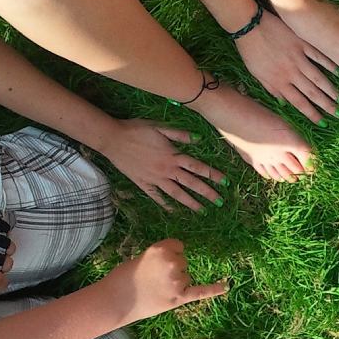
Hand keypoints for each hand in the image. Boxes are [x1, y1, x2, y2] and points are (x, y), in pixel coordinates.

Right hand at [97, 119, 225, 211]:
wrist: (113, 139)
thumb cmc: (137, 130)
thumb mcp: (160, 128)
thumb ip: (180, 135)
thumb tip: (199, 139)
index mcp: (173, 156)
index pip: (198, 167)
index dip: (213, 175)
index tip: (225, 182)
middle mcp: (167, 170)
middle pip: (191, 184)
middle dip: (207, 193)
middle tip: (219, 202)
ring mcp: (155, 179)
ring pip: (176, 193)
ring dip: (190, 203)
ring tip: (202, 210)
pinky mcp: (143, 183)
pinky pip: (156, 196)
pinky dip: (165, 204)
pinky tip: (173, 211)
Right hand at [99, 238, 227, 323]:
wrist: (116, 300)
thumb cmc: (124, 277)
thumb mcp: (143, 257)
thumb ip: (162, 257)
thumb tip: (180, 260)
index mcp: (161, 248)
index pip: (178, 247)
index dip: (170, 255)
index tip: (158, 263)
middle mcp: (172, 262)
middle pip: (183, 262)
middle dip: (172, 270)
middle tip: (152, 279)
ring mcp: (177, 280)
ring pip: (186, 277)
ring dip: (176, 283)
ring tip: (155, 289)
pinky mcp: (179, 297)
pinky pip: (202, 291)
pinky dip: (215, 289)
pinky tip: (227, 286)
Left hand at [235, 10, 338, 124]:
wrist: (248, 25)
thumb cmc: (250, 50)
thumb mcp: (256, 74)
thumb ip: (271, 89)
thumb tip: (283, 103)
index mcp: (279, 82)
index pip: (298, 103)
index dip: (311, 114)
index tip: (323, 123)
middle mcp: (291, 72)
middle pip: (312, 93)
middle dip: (326, 105)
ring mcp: (297, 57)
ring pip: (317, 77)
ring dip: (330, 89)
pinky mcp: (301, 43)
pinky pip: (318, 55)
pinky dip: (329, 64)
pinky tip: (338, 73)